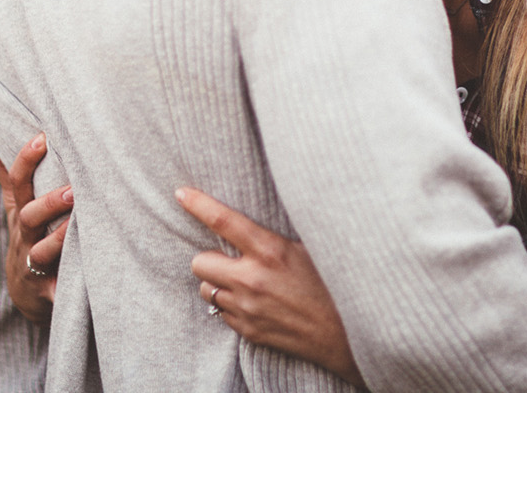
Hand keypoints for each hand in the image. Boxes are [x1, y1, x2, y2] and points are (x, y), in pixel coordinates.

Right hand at [0, 133, 71, 325]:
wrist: (27, 293)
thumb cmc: (27, 238)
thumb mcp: (16, 206)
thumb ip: (10, 174)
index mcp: (21, 213)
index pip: (18, 184)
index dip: (26, 160)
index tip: (42, 138)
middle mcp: (25, 237)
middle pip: (30, 217)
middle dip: (49, 202)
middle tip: (72, 188)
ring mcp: (34, 265)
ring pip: (43, 251)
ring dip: (59, 238)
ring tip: (77, 223)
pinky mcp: (48, 291)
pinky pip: (57, 290)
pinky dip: (63, 291)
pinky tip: (77, 284)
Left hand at [174, 186, 362, 387]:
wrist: (346, 334)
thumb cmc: (331, 283)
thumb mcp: (309, 248)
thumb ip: (276, 235)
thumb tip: (258, 210)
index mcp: (270, 251)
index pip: (223, 221)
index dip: (197, 204)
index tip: (181, 193)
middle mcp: (253, 280)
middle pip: (199, 262)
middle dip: (209, 258)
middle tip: (228, 258)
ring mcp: (248, 308)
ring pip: (206, 289)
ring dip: (217, 283)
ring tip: (242, 282)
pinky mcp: (248, 331)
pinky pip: (221, 313)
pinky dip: (230, 305)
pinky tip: (253, 303)